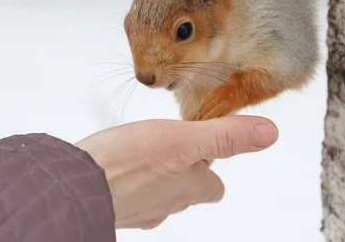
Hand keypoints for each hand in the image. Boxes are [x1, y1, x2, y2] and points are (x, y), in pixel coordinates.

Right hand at [75, 115, 278, 229]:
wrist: (75, 186)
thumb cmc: (128, 161)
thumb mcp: (183, 138)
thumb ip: (225, 135)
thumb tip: (270, 133)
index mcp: (192, 187)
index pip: (214, 183)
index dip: (210, 162)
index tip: (198, 143)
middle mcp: (169, 204)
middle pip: (187, 187)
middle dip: (182, 168)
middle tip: (167, 144)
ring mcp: (141, 211)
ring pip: (158, 192)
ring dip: (155, 175)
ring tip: (142, 154)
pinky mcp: (115, 209)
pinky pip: (131, 197)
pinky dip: (130, 183)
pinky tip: (117, 169)